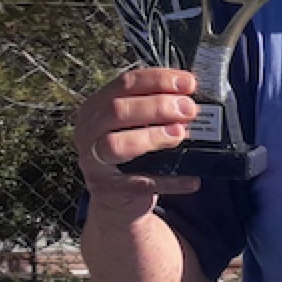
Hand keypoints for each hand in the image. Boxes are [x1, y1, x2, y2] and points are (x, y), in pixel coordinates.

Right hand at [73, 67, 204, 213]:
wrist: (117, 201)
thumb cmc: (131, 154)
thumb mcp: (135, 126)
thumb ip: (156, 110)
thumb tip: (190, 100)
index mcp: (97, 107)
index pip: (125, 84)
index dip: (158, 80)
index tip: (188, 83)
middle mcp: (89, 131)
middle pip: (117, 110)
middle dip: (157, 106)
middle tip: (188, 109)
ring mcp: (95, 161)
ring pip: (117, 143)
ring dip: (152, 136)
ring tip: (180, 134)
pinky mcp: (110, 190)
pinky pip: (141, 183)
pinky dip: (170, 180)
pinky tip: (192, 179)